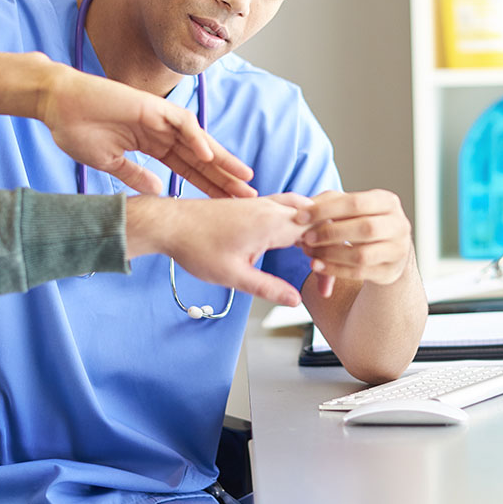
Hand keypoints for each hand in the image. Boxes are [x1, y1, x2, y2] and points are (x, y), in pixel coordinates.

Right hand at [40, 64, 254, 198]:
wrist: (57, 105)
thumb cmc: (77, 130)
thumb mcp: (110, 162)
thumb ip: (135, 175)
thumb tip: (158, 191)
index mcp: (152, 146)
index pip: (187, 169)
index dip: (208, 185)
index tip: (227, 205)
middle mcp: (161, 132)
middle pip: (200, 157)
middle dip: (224, 176)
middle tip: (249, 196)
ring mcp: (159, 118)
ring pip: (199, 140)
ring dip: (221, 158)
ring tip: (243, 177)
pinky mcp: (152, 105)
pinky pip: (181, 122)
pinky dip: (195, 138)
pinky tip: (208, 155)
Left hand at [127, 193, 314, 305]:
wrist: (170, 222)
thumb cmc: (196, 246)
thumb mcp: (233, 276)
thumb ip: (268, 288)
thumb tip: (294, 300)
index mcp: (271, 223)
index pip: (319, 236)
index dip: (331, 260)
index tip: (325, 285)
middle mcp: (270, 208)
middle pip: (317, 219)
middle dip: (329, 244)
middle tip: (327, 274)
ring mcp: (261, 203)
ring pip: (304, 209)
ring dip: (315, 230)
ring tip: (320, 255)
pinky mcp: (251, 204)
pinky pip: (288, 207)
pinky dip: (301, 221)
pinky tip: (297, 238)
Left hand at [299, 190, 413, 295]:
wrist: (387, 252)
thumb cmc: (363, 224)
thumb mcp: (350, 209)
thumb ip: (328, 203)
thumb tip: (302, 206)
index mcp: (387, 202)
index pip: (355, 203)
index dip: (325, 210)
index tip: (300, 216)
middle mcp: (398, 225)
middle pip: (364, 228)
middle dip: (330, 233)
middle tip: (305, 238)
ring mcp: (397, 250)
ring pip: (362, 254)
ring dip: (330, 254)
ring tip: (309, 253)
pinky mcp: (389, 272)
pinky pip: (359, 273)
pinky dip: (335, 270)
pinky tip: (317, 266)